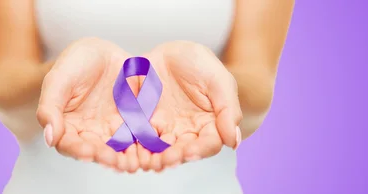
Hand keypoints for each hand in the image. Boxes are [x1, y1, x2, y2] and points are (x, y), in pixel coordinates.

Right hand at [36, 38, 142, 171]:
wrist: (102, 52)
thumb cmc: (74, 64)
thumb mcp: (58, 79)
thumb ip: (50, 107)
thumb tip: (50, 138)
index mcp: (68, 127)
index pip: (69, 144)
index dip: (78, 150)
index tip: (88, 152)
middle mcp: (90, 134)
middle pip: (97, 152)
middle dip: (106, 158)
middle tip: (115, 161)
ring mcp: (113, 130)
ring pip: (120, 149)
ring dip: (126, 157)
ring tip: (134, 161)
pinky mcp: (134, 123)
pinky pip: (140, 137)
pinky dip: (145, 144)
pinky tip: (151, 147)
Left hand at [139, 41, 242, 170]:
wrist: (168, 52)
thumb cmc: (198, 63)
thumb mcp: (218, 79)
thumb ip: (228, 109)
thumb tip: (234, 142)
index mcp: (210, 124)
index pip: (209, 143)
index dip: (200, 150)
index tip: (190, 152)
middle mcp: (187, 132)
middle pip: (183, 151)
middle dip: (175, 157)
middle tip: (166, 160)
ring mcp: (164, 129)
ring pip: (161, 150)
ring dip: (155, 158)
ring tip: (150, 161)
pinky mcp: (143, 124)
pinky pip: (139, 139)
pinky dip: (136, 148)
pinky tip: (133, 153)